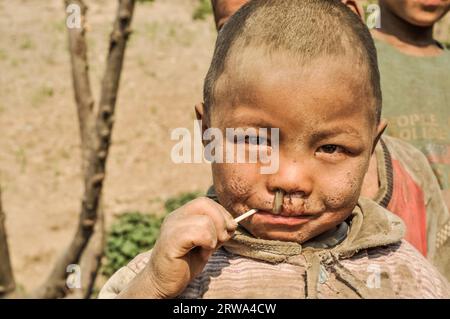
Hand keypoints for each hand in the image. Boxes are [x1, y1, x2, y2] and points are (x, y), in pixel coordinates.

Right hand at [119, 197, 236, 297]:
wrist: (161, 283)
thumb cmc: (184, 264)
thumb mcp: (205, 244)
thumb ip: (215, 232)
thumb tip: (233, 223)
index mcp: (181, 215)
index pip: (205, 202)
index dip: (222, 214)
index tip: (227, 231)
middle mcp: (175, 217)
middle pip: (204, 204)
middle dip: (221, 222)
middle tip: (222, 240)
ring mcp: (171, 228)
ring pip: (205, 221)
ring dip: (214, 237)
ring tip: (207, 249)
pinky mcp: (171, 241)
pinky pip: (198, 233)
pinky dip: (207, 243)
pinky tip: (202, 253)